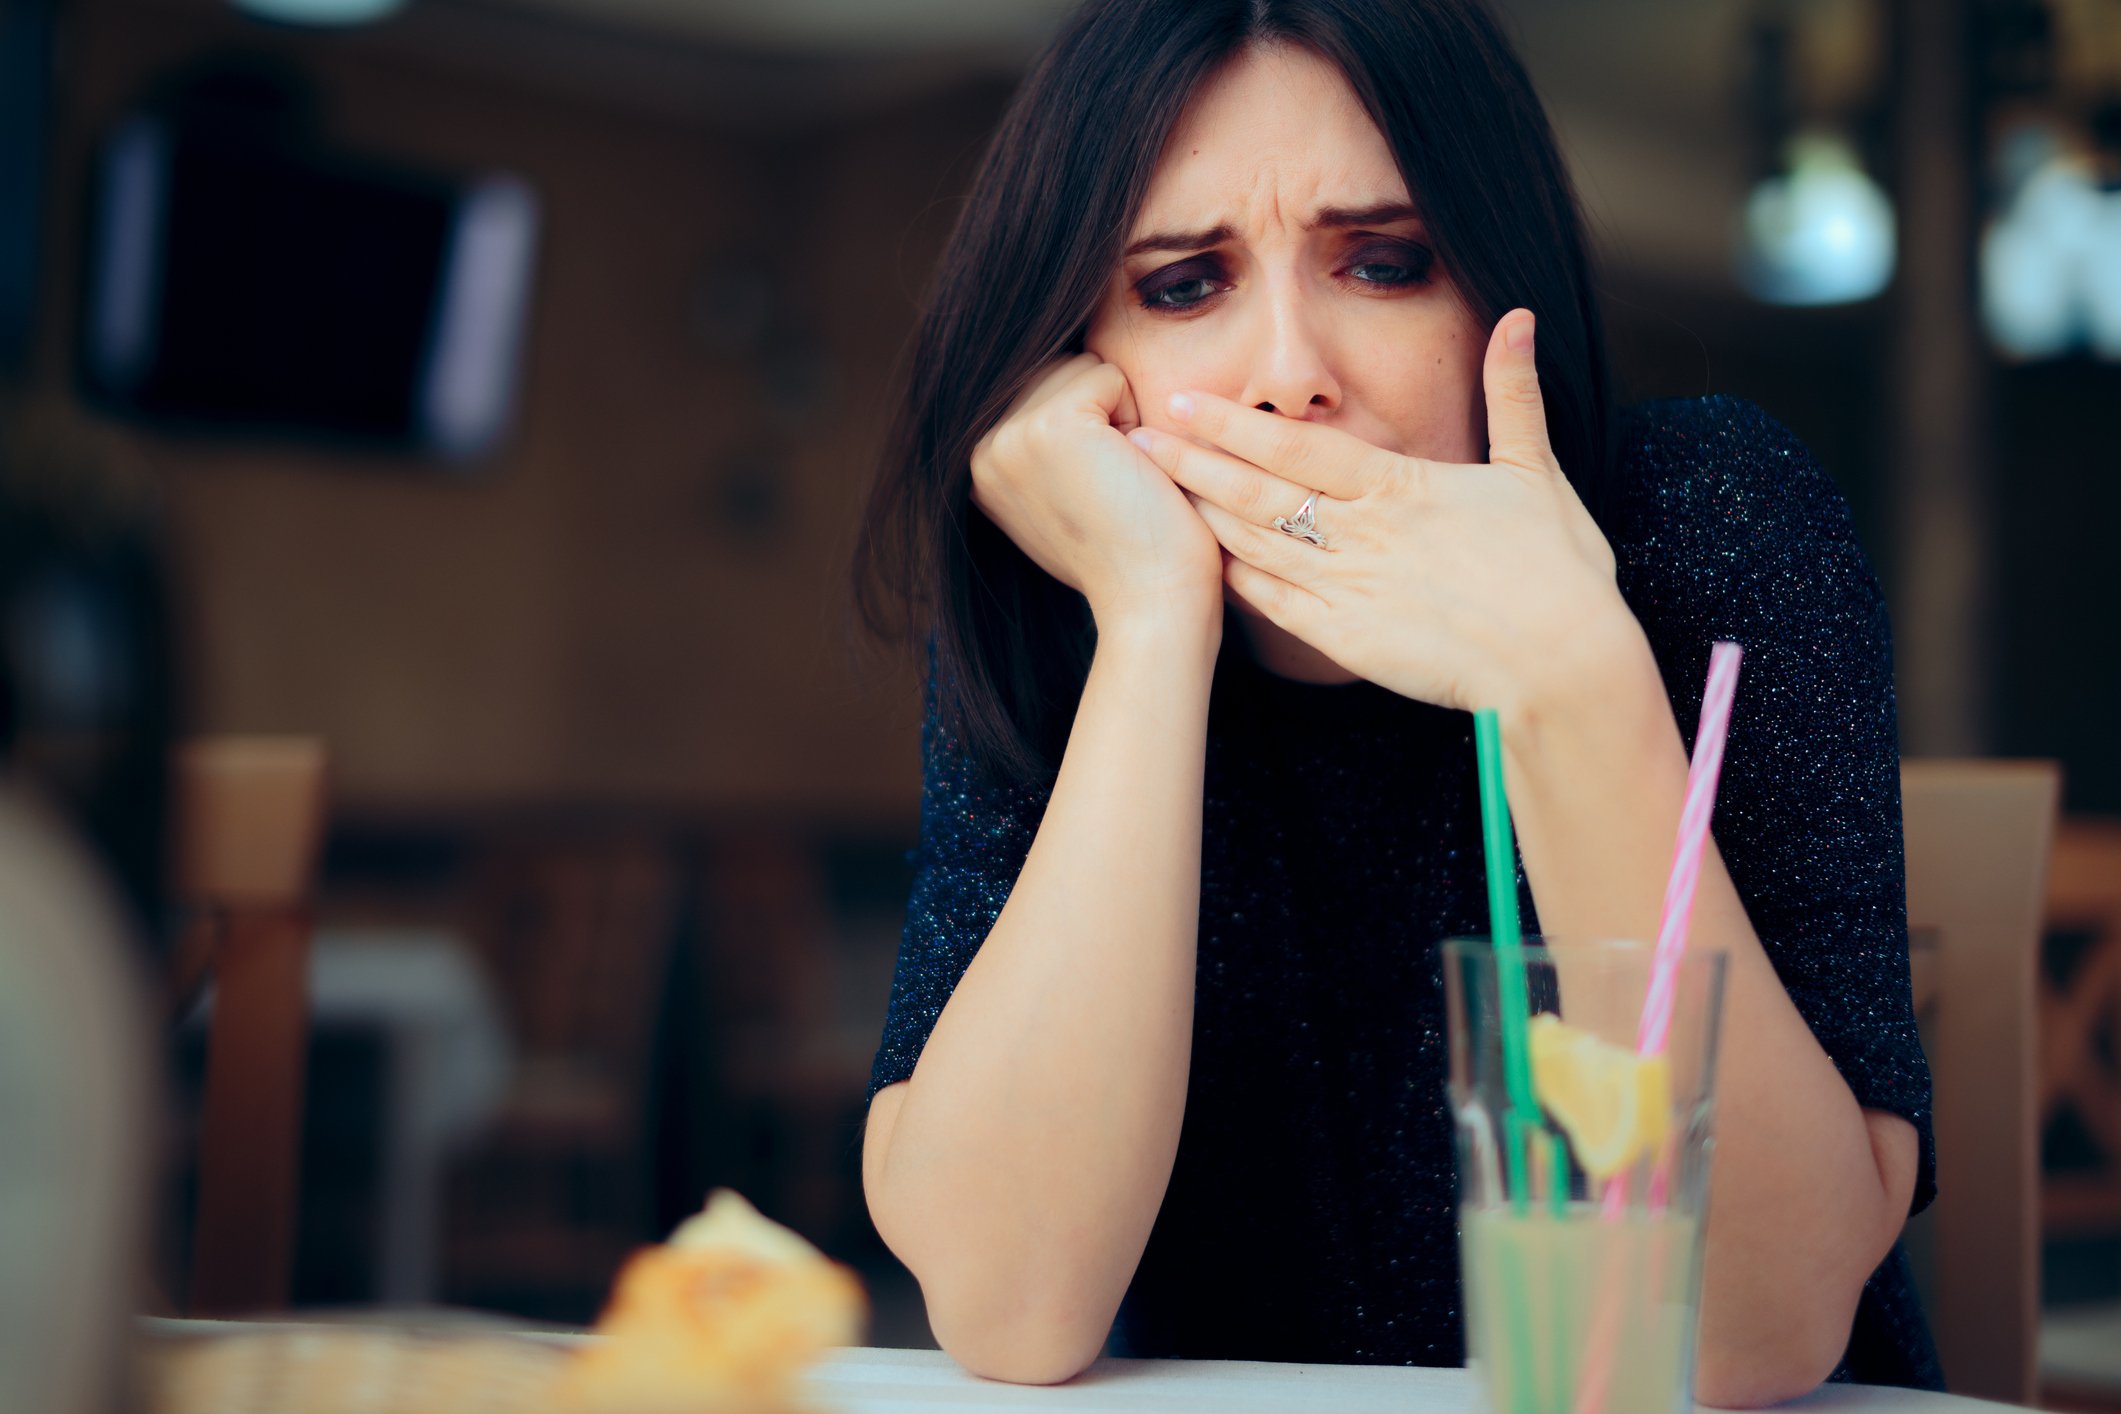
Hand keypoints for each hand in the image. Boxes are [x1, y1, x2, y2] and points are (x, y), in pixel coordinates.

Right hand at [970, 353, 1223, 632]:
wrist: (1152, 601)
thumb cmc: (1131, 553)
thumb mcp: (1066, 495)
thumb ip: (1044, 447)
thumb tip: (1053, 381)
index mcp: (980, 465)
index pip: (1042, 388)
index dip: (1090, 427)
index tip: (1095, 491)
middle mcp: (981, 449)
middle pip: (1060, 369)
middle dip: (1102, 413)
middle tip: (1112, 484)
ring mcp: (1010, 437)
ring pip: (1083, 368)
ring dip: (1119, 413)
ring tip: (1120, 477)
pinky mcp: (1049, 427)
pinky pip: (1108, 376)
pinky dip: (1136, 416)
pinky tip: (1131, 470)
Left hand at [1124, 310, 1629, 716]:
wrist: (1563, 667)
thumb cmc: (1558, 573)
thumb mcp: (1538, 474)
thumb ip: (1514, 395)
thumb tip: (1519, 318)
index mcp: (1402, 487)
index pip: (1299, 445)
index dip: (1234, 424)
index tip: (1183, 402)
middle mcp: (1364, 534)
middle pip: (1259, 489)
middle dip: (1192, 461)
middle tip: (1134, 438)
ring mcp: (1350, 589)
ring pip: (1258, 543)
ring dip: (1200, 514)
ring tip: (1148, 492)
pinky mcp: (1348, 640)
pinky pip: (1277, 604)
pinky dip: (1236, 580)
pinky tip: (1200, 562)